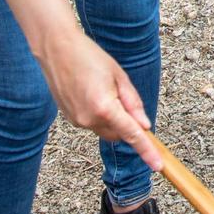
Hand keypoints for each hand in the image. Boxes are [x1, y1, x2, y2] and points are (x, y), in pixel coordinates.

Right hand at [35, 29, 161, 169]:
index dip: (147, 151)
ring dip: (111, 118)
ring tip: (101, 88)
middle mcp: (89, 119)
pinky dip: (98, 114)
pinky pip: (92, 123)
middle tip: (121, 95)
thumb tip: (144, 125)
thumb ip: (133, 103)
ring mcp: (77, 121)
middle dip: (126, 123)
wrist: (56, 48)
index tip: (157, 164)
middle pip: (118, 135)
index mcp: (104, 107)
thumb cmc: (88, 56)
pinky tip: (90, 91)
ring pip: (105, 130)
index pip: (131, 134)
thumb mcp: (119, 75)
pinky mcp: (70, 119)